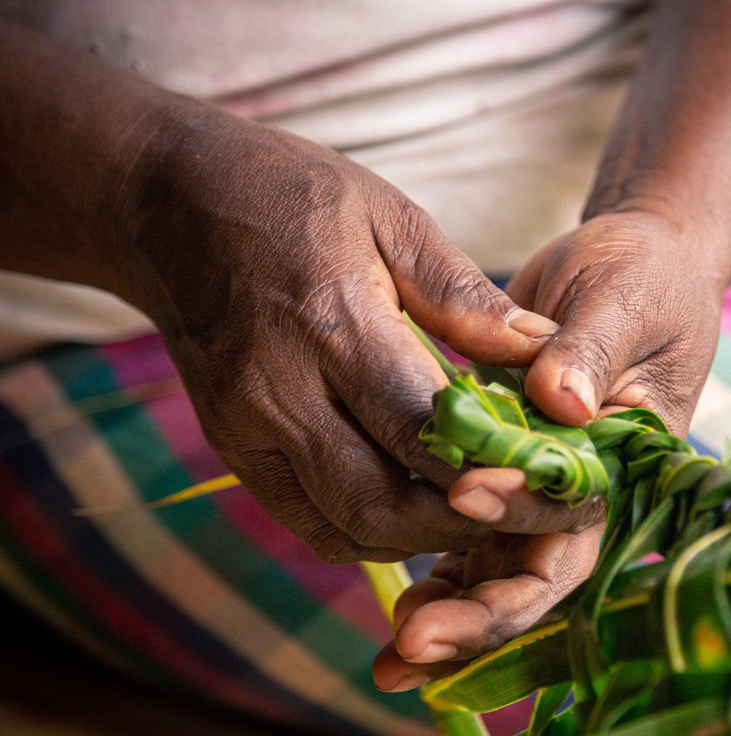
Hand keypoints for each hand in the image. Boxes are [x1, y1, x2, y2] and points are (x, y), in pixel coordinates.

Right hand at [122, 106, 570, 561]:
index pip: (421, 430)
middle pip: (383, 503)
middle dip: (467, 522)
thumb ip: (465, 295)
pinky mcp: (233, 452)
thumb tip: (544, 352)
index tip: (556, 483)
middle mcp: (280, 394)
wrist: (168, 205)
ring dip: (425, 536)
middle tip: (534, 512)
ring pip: (347, 528)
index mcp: (331, 326)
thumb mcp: (391, 217)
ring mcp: (247, 433)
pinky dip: (374, 532)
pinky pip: (311, 523)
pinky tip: (420, 510)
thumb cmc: (293, 198)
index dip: (493, 470)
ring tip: (488, 514)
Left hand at [372, 211, 727, 687]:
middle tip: (412, 640)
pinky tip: (395, 610)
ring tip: (391, 654)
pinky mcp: (505, 475)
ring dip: (450, 613)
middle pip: (536, 573)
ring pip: (497, 570)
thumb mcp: (625, 302)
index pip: (580, 519)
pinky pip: (471, 539)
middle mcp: (585, 493)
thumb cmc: (644, 278)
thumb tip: (562, 403)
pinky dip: (438, 575)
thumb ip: (592, 351)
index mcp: (626, 462)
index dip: (524, 520)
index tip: (464, 497)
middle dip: (479, 614)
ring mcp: (542, 490)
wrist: (633, 265)